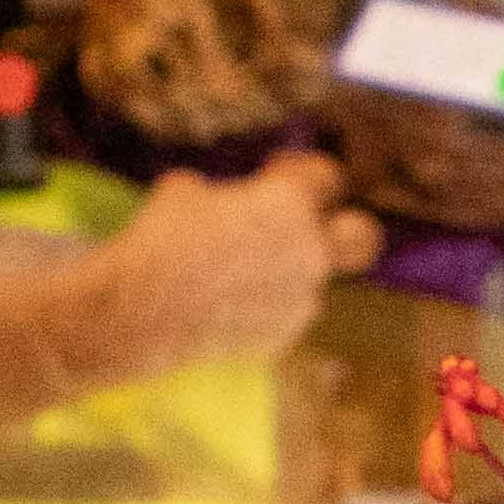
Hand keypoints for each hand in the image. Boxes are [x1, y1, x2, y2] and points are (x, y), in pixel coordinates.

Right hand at [108, 149, 371, 371]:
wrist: (139, 308)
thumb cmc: (161, 237)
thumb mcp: (188, 189)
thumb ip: (231, 192)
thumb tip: (232, 198)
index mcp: (291, 203)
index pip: (327, 175)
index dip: (299, 170)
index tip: (277, 173)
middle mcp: (311, 249)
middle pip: (364, 235)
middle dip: (348, 226)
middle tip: (319, 224)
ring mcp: (302, 296)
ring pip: (314, 277)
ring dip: (290, 270)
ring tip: (240, 270)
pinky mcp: (285, 332)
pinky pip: (287, 310)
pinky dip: (267, 303)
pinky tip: (227, 300)